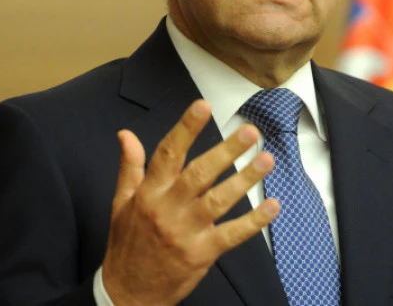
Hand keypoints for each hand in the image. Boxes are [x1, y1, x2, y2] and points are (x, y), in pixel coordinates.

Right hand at [101, 99, 278, 305]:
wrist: (127, 294)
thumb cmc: (127, 244)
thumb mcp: (120, 204)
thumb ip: (129, 167)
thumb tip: (125, 134)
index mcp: (149, 193)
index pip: (168, 153)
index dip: (186, 128)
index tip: (202, 106)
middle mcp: (167, 209)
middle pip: (200, 174)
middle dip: (227, 151)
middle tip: (250, 131)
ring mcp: (186, 232)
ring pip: (219, 200)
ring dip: (245, 179)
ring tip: (266, 160)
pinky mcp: (202, 253)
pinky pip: (232, 234)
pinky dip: (254, 220)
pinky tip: (272, 205)